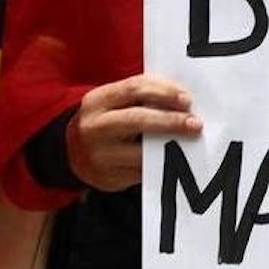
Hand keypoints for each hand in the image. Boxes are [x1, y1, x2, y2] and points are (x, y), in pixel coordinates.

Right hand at [67, 74, 202, 190]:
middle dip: (170, 120)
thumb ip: (141, 96)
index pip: (134, 89)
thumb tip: (182, 101)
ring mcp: (100, 155)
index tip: (187, 100)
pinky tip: (176, 159)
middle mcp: (94, 127)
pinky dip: (161, 165)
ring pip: (140, 151)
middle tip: (195, 123)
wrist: (73, 152)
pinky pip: (142, 172)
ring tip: (190, 142)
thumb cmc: (106, 120)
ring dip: (169, 146)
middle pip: (137, 119)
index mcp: (97, 101)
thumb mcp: (113, 103)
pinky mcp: (109, 178)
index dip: (163, 92)